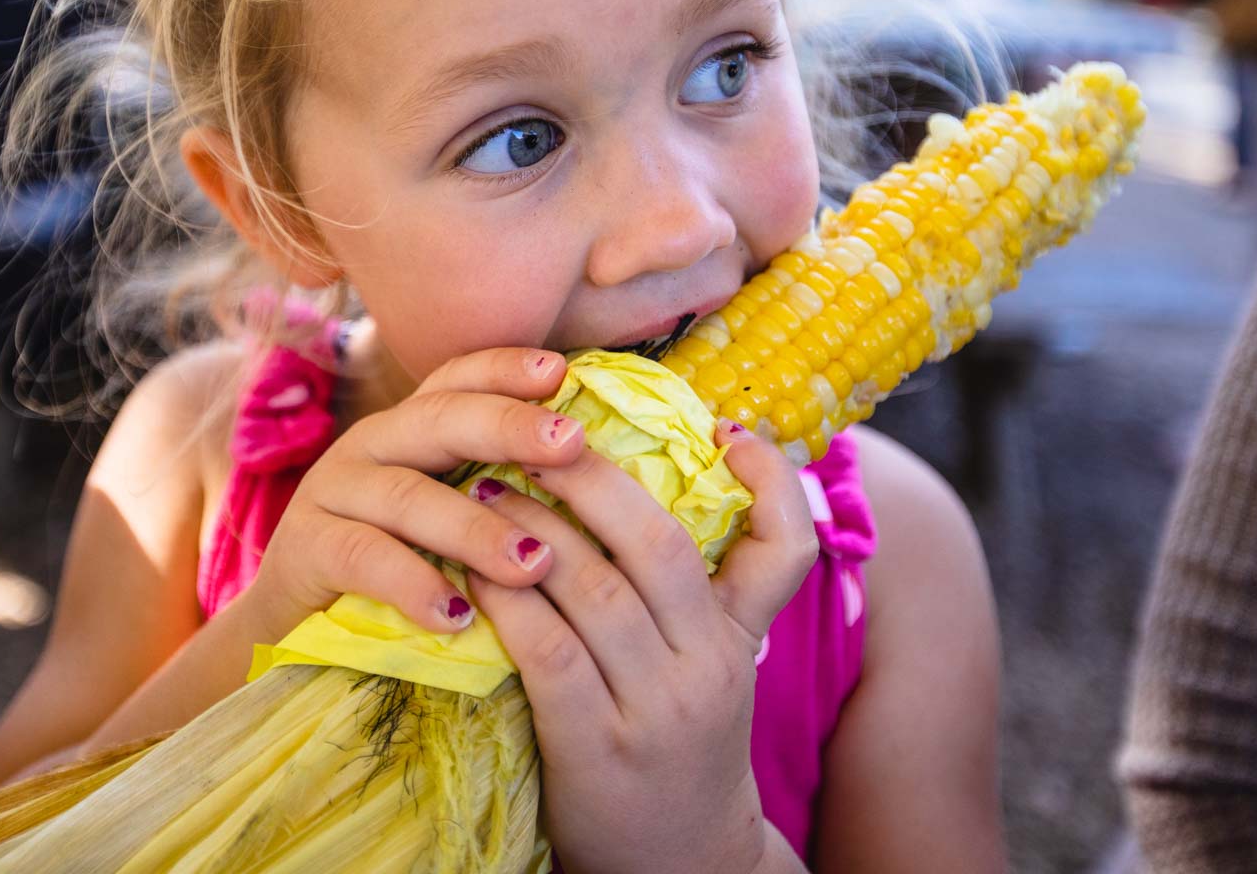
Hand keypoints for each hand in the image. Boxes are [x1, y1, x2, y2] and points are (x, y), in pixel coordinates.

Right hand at [241, 347, 583, 638]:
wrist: (298, 633)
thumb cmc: (400, 575)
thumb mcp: (451, 524)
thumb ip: (501, 492)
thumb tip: (598, 480)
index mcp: (413, 429)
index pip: (458, 380)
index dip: (506, 368)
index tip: (561, 372)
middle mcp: (372, 443)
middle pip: (440, 419)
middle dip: (509, 426)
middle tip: (571, 444)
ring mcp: (332, 490)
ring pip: (408, 495)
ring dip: (475, 528)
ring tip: (533, 563)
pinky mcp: (304, 548)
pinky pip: (362, 557)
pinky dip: (411, 583)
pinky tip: (456, 615)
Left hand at [466, 421, 818, 873]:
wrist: (676, 864)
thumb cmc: (677, 744)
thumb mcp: (712, 669)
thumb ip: (696, 594)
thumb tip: (653, 484)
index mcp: (738, 639)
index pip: (783, 548)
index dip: (768, 480)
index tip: (722, 427)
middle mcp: (708, 667)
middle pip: (659, 544)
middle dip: (593, 476)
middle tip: (536, 431)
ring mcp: (654, 710)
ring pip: (595, 589)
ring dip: (533, 527)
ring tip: (483, 484)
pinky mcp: (594, 748)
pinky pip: (548, 652)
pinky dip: (508, 601)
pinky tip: (473, 569)